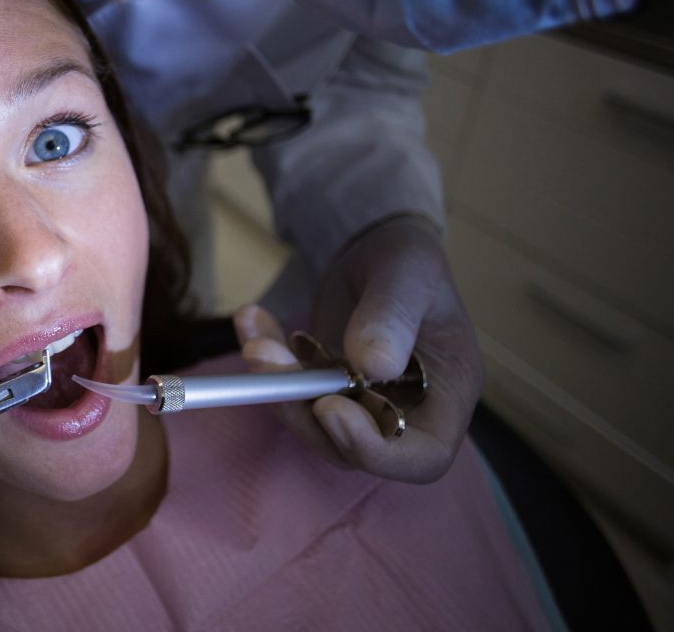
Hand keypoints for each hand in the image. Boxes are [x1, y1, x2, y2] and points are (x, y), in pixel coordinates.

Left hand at [234, 215, 481, 482]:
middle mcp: (407, 409)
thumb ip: (392, 317)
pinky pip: (291, 393)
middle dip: (305, 412)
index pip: (425, 455)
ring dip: (278, 388)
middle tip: (268, 361)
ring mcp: (362, 404)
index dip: (377, 450)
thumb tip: (372, 367)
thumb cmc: (406, 257)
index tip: (329, 408)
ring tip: (256, 337)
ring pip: (314, 424)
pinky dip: (266, 361)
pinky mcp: (325, 390)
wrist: (375, 246)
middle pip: (356, 449)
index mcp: (448, 391)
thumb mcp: (406, 272)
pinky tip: (251, 320)